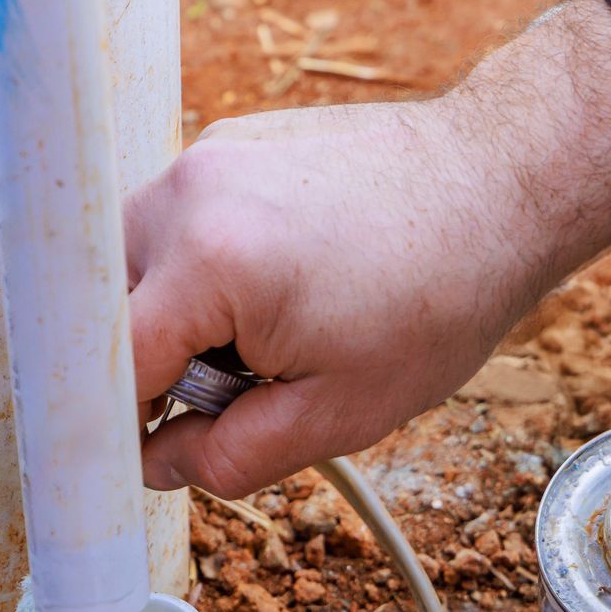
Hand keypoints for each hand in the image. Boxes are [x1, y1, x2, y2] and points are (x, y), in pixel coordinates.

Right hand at [125, 0, 610, 496]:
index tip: (140, 456)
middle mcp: (187, 195)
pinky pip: (175, 227)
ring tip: (265, 334)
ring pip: (136, 267)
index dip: (119, 425)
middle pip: (111, 312)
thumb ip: (230, 456)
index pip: (112, 365)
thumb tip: (158, 466)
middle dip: (155, 368)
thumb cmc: (437, 299)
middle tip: (238, 390)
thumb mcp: (337, 415)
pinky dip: (202, 272)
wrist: (499, 190)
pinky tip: (278, 287)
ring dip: (175, 317)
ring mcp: (203, 158)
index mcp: (210, 265)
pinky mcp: (224, 145)